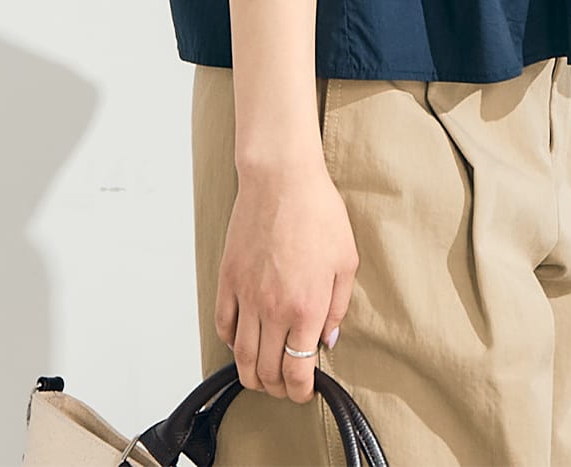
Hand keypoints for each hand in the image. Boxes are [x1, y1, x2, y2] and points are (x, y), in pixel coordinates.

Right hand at [216, 154, 357, 403]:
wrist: (281, 178)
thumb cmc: (318, 212)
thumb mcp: (346, 260)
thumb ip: (338, 307)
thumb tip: (327, 341)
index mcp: (306, 308)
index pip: (297, 372)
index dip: (300, 392)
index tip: (304, 391)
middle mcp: (273, 310)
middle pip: (267, 372)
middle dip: (277, 389)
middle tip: (285, 386)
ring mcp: (246, 296)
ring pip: (242, 357)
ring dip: (252, 376)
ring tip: (262, 376)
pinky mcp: (228, 279)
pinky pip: (224, 325)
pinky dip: (231, 343)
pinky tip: (243, 341)